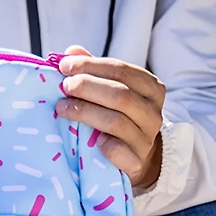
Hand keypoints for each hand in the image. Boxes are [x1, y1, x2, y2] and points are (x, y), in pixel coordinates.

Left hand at [56, 46, 164, 189]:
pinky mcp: (137, 163)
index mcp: (151, 89)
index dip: (91, 66)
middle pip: (120, 95)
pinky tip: (90, 140)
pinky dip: (105, 145)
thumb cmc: (120, 119)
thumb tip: (72, 53)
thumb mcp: (113, 93)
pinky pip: (120, 152)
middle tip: (64, 86)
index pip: (121, 71)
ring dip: (85, 112)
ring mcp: (146, 140)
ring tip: (63, 108)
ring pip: (116, 122)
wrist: (138, 159)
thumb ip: (95, 72)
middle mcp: (153, 113)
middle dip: (87, 87)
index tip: (65, 65)